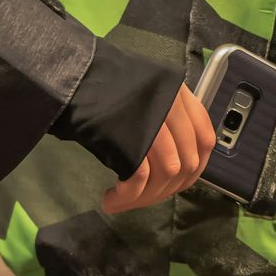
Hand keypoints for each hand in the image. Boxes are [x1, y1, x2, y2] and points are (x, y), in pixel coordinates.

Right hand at [100, 84, 214, 212]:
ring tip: (120, 201)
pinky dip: (128, 196)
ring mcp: (154, 119)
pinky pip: (139, 177)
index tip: (174, 184)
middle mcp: (172, 105)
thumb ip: (163, 121)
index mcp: (179, 93)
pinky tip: (112, 198)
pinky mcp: (131, 136)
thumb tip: (169, 169)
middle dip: (165, 190)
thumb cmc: (101, 85)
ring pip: (166, 172)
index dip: (194, 169)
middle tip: (141, 199)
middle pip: (187, 162)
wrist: (70, 74)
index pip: (205, 139)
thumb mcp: (144, 95)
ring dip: (144, 197)